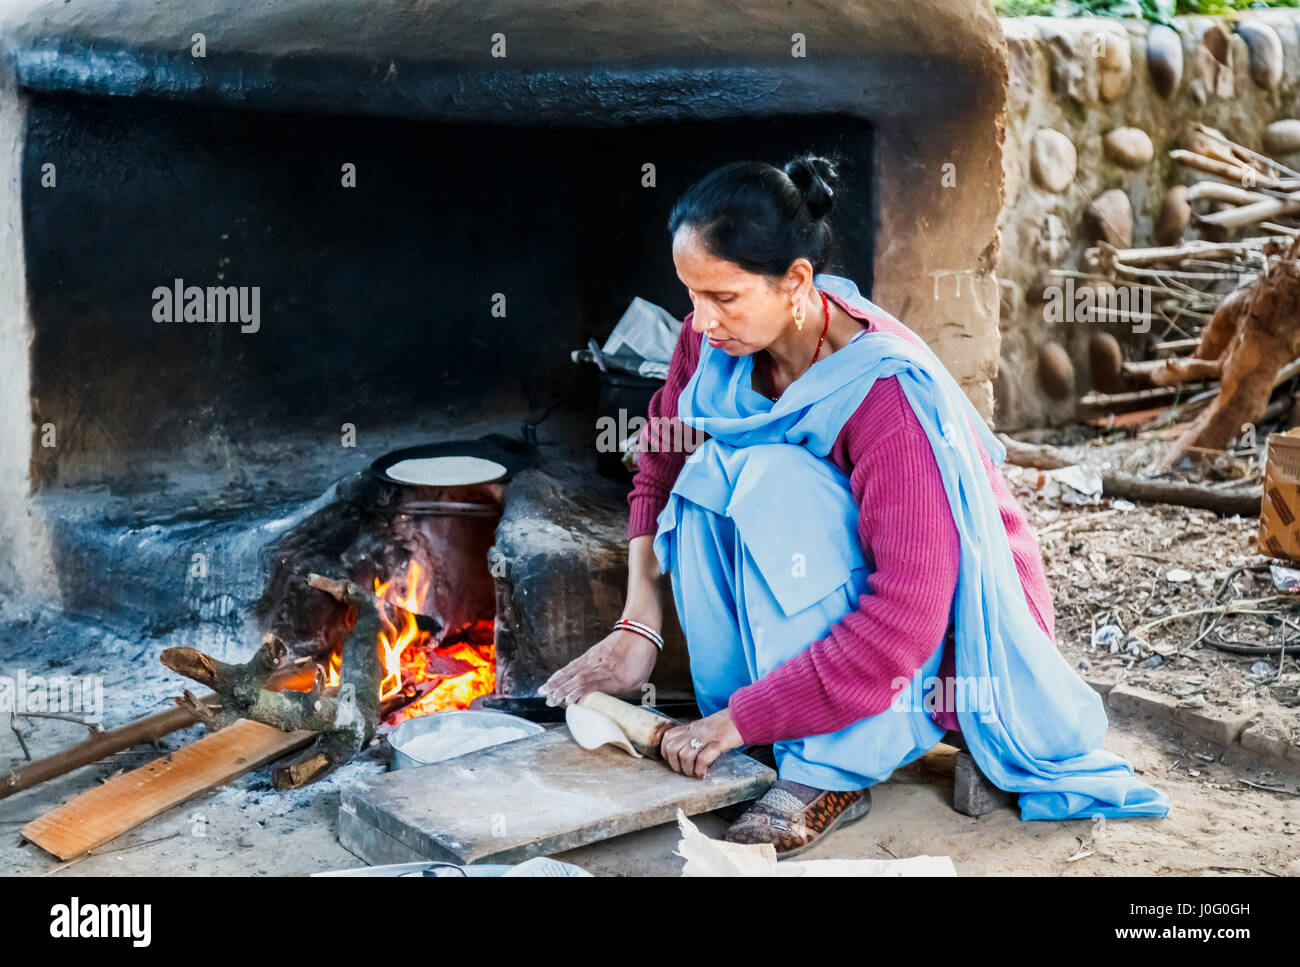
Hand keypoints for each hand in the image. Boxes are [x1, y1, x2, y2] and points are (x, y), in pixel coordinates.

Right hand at [539, 627, 658, 706]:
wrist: (638, 631)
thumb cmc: (641, 658)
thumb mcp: (638, 681)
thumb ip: (621, 693)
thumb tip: (607, 705)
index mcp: (614, 675)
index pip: (592, 683)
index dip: (578, 692)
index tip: (568, 701)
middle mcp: (600, 666)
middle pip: (577, 678)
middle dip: (561, 690)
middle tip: (549, 701)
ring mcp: (592, 659)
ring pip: (571, 671)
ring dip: (556, 682)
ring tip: (543, 692)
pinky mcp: (588, 655)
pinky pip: (571, 665)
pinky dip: (560, 673)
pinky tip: (552, 680)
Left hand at [660, 709, 743, 778]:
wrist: (744, 715)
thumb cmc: (726, 723)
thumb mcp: (705, 727)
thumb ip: (695, 736)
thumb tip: (686, 751)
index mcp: (691, 727)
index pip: (667, 737)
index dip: (666, 753)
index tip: (673, 762)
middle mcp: (695, 731)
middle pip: (672, 749)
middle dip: (675, 765)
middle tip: (684, 771)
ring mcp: (706, 736)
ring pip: (685, 755)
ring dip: (688, 769)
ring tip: (695, 773)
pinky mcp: (718, 742)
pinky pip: (702, 758)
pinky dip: (700, 769)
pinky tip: (704, 773)